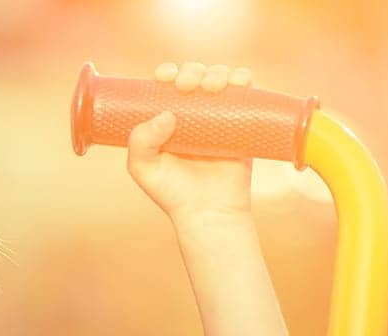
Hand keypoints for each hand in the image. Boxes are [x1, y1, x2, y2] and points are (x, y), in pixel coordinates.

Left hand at [126, 61, 254, 225]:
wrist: (208, 213)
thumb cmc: (172, 193)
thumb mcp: (144, 169)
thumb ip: (140, 143)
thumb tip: (166, 113)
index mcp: (166, 119)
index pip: (167, 85)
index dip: (167, 72)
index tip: (166, 76)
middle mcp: (193, 114)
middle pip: (194, 76)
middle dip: (192, 71)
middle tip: (189, 85)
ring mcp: (219, 117)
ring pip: (220, 80)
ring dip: (217, 72)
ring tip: (212, 86)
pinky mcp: (243, 124)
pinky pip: (247, 94)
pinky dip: (244, 79)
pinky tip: (239, 80)